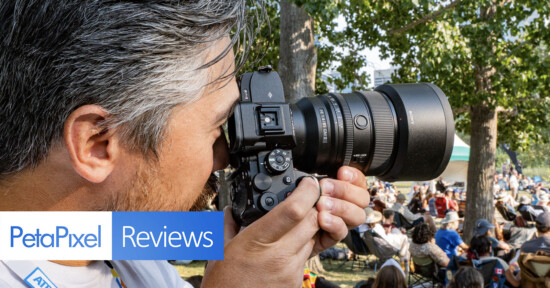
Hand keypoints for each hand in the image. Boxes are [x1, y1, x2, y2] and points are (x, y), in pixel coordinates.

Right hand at [202, 166, 368, 287]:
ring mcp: (290, 270)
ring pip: (312, 238)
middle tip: (303, 201)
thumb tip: (231, 209)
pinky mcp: (296, 282)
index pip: (293, 211)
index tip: (307, 182)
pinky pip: (306, 257)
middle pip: (312, 221)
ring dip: (306, 228)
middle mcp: (279, 255)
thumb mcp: (219, 250)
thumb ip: (227, 224)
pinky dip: (300, 248)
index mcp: (257, 241)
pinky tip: (283, 251)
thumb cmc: (223, 284)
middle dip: (313, 207)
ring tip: (288, 229)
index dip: (306, 192)